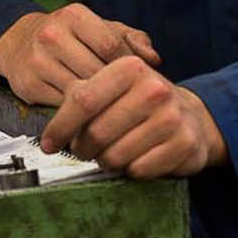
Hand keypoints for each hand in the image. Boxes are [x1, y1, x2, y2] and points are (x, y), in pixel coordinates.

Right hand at [0, 3, 162, 105]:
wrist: (18, 42)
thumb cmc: (67, 36)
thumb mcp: (98, 28)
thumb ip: (131, 39)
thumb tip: (154, 60)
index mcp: (74, 16)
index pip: (111, 45)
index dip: (128, 67)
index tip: (139, 81)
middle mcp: (53, 35)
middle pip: (96, 72)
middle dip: (116, 89)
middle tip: (131, 102)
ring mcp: (38, 61)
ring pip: (79, 92)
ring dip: (99, 105)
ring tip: (115, 111)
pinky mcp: (28, 84)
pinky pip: (62, 106)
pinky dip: (79, 114)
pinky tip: (91, 115)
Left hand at [40, 55, 226, 177]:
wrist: (190, 116)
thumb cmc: (140, 101)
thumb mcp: (112, 86)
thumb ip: (81, 94)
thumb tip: (51, 127)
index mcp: (130, 67)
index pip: (83, 100)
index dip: (60, 126)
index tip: (47, 144)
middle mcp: (154, 89)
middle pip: (96, 132)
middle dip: (82, 148)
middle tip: (83, 150)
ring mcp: (172, 117)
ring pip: (115, 156)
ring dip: (105, 161)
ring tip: (111, 152)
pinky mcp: (184, 144)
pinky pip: (138, 170)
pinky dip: (130, 170)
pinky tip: (135, 158)